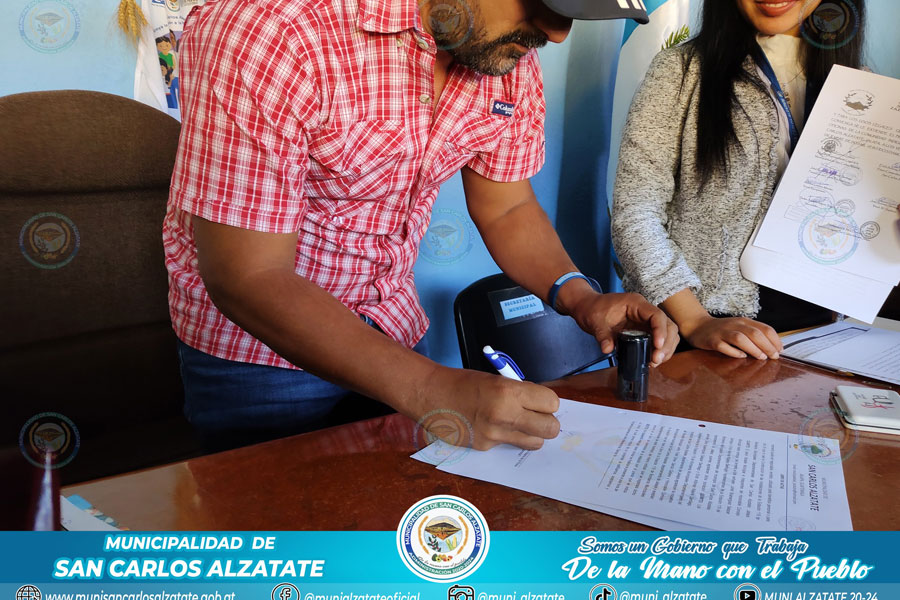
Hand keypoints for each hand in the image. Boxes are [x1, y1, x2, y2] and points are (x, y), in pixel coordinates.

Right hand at [414, 365, 560, 450]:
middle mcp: (504, 415)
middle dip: (547, 422)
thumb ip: (520, 393)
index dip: (547, 403)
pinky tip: (490, 426)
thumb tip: (542, 406)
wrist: (431, 395)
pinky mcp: (485, 447)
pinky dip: (506, 438)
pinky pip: (509, 445)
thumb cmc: (463, 383)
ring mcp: (495, 434)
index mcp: (509, 391)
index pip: (552, 403)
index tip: (540, 401)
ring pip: (535, 443)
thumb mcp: (496, 380)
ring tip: (516, 423)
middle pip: (550, 429)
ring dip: (531, 434)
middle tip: (537, 416)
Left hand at [567, 292, 678, 366]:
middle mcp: (645, 311)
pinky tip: (651, 360)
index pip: (656, 315)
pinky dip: (659, 350)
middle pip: (667, 325)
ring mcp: (646, 321)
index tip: (657, 346)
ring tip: (654, 362)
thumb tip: (607, 349)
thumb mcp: (595, 321)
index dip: (660, 331)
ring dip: (665, 349)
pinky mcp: (644, 330)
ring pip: (667, 333)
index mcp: (636, 303)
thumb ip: (602, 335)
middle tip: (656, 360)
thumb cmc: (593, 309)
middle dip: (666, 344)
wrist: (588, 308)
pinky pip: (658, 339)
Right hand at [681, 315, 781, 359]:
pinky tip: (741, 357)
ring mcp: (723, 333)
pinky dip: (734, 352)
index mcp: (744, 321)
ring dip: (753, 349)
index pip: (765, 328)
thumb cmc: (723, 330)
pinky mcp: (712, 341)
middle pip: (755, 334)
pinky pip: (724, 346)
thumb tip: (773, 348)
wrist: (697, 326)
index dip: (775, 340)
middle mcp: (735, 325)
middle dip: (767, 346)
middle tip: (773, 356)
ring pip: (741, 338)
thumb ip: (754, 334)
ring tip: (761, 357)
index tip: (780, 350)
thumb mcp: (740, 327)